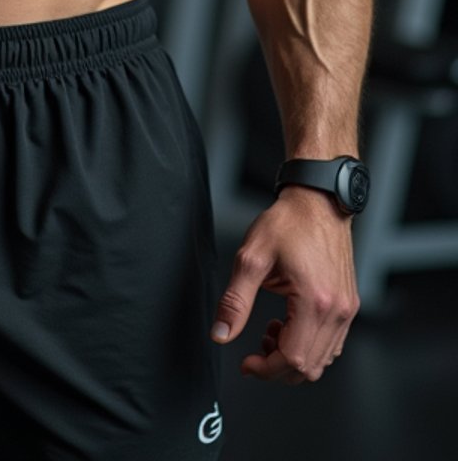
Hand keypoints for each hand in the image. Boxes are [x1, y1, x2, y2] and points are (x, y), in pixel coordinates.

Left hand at [210, 186, 359, 382]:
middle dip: (277, 367)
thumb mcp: (251, 257)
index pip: (293, 360)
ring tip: (273, 330)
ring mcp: (346, 310)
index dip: (265, 369)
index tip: (247, 362)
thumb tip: (221, 333)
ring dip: (294, 358)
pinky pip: (332, 345)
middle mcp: (336, 311)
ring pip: (323, 361)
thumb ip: (235, 300)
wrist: (317, 201)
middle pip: (309, 368)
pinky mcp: (348, 305)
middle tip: (256, 348)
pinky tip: (290, 325)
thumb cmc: (288, 223)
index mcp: (314, 301)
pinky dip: (309, 347)